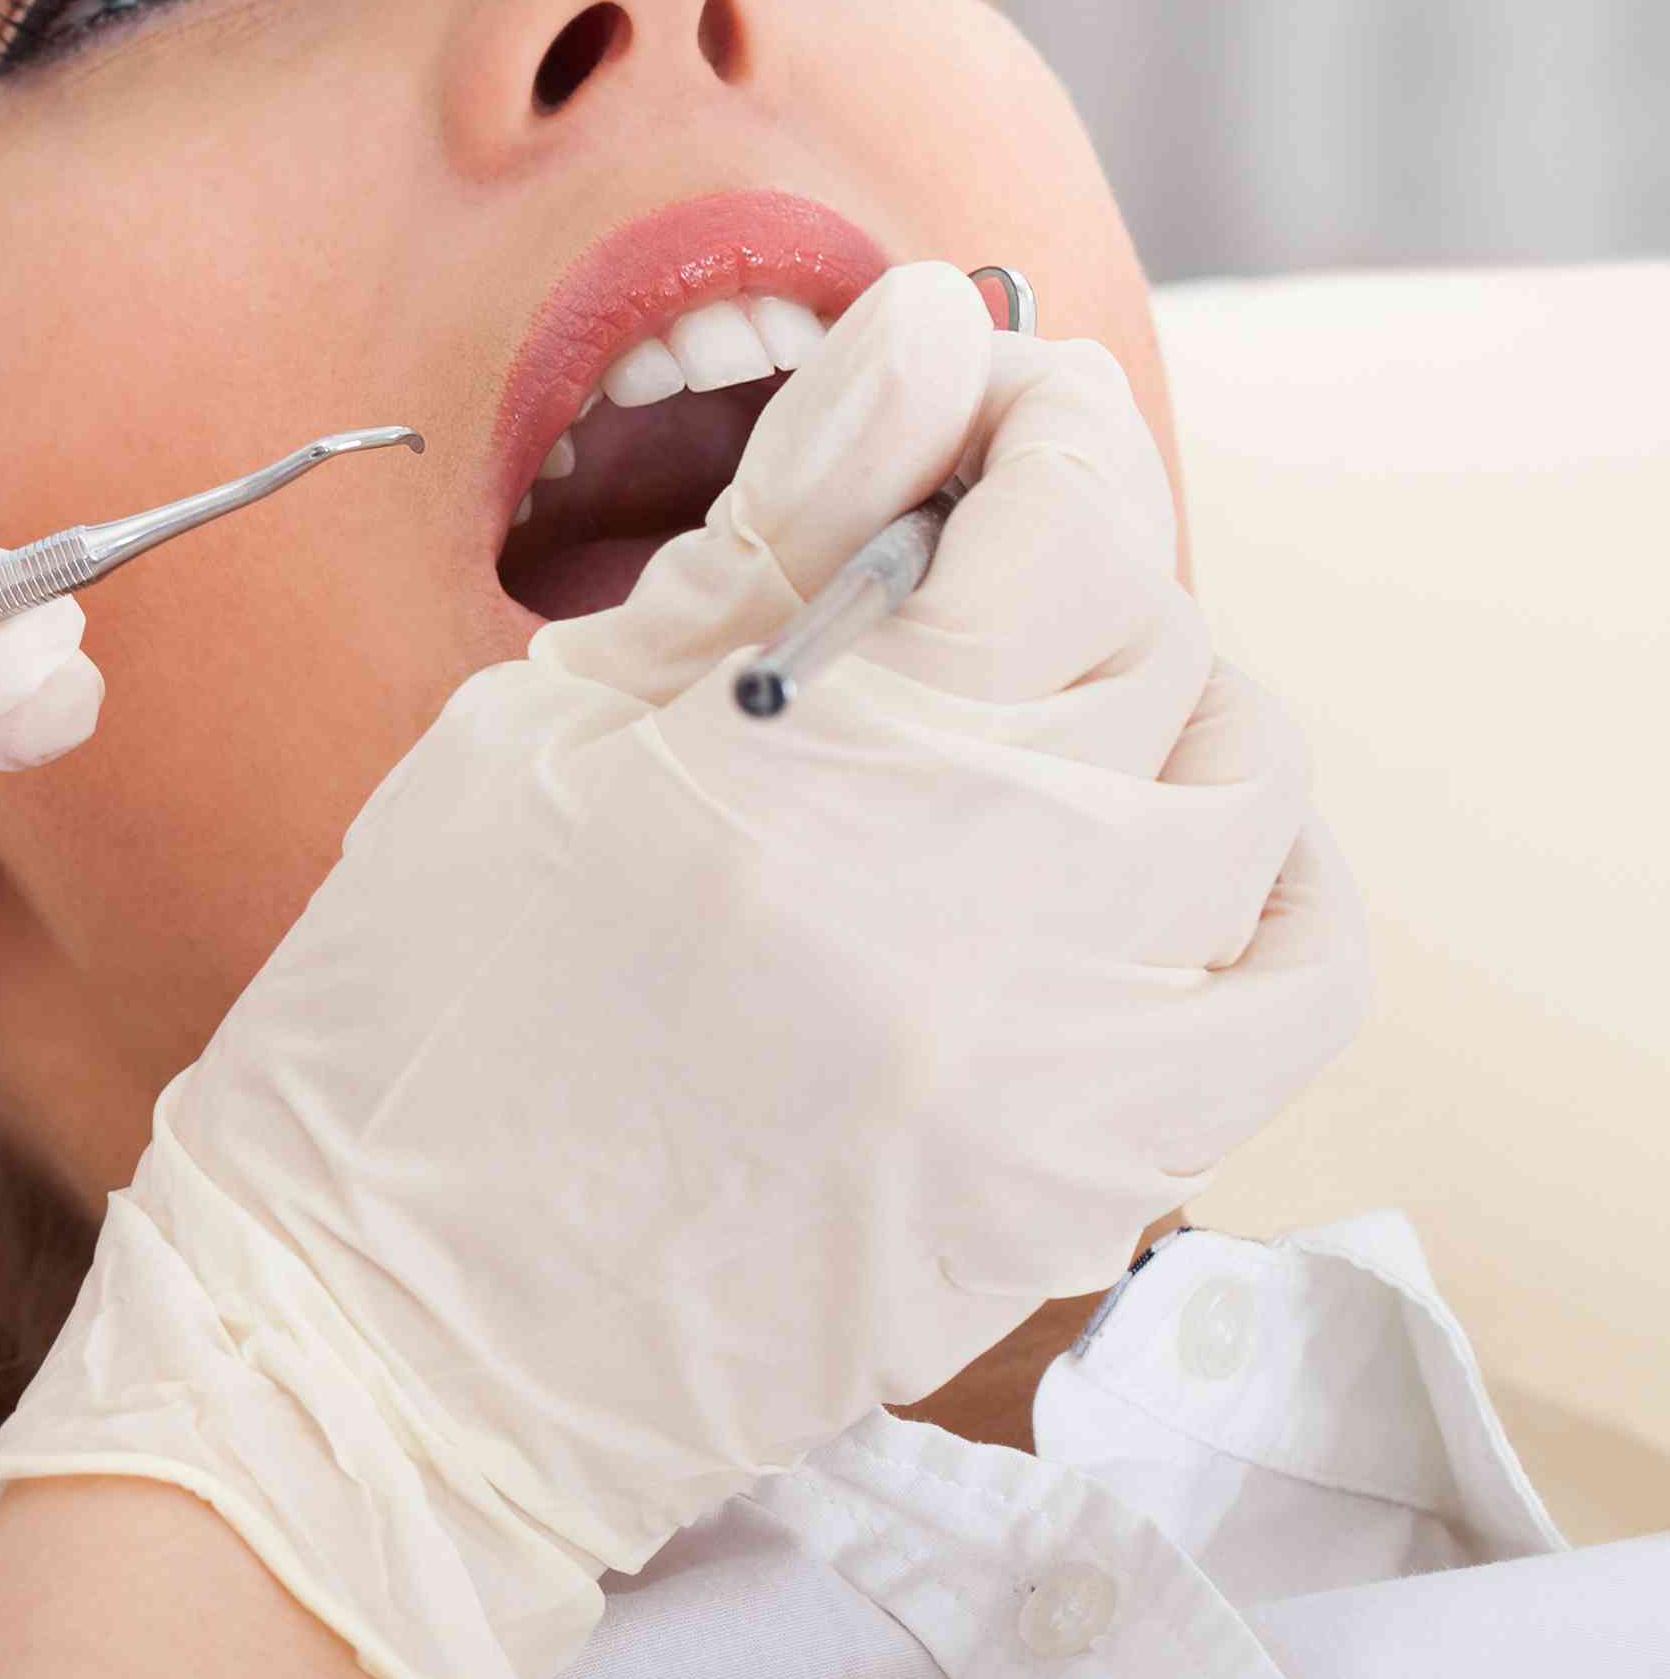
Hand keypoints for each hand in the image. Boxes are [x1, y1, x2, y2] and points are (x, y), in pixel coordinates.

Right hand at [0, 263, 1361, 1678]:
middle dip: (1061, 542)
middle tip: (930, 541)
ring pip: (1243, 794)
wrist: (390, 1347)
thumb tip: (925, 332)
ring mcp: (1062, 1064)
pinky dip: (1257, 884)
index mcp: (832, 779)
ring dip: (1152, 704)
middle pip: (1157, 635)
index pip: (1068, 508)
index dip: (1035, 408)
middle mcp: (994, 918)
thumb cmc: (415, 1030)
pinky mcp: (1086, 1179)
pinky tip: (1140, 854)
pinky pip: (1288, 989)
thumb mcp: (545, 734)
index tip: (968, 382)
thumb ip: (768, 530)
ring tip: (1010, 708)